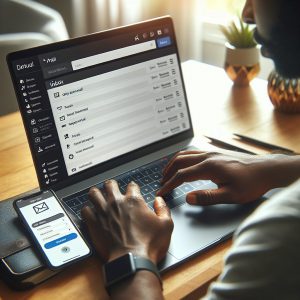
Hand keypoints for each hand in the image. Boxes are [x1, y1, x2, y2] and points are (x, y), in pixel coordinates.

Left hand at [81, 180, 172, 263]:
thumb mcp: (166, 225)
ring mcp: (103, 212)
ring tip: (99, 197)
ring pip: (94, 193)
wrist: (132, 261)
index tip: (133, 191)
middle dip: (112, 186)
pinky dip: (88, 210)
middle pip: (110, 184)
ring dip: (97, 194)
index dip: (133, 187)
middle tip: (113, 190)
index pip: (132, 185)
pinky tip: (91, 213)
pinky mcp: (93, 223)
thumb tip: (159, 200)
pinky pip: (85, 210)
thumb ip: (163, 209)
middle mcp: (117, 202)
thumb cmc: (149, 244)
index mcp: (134, 201)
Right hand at [157, 150, 296, 205]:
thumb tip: (188, 198)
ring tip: (168, 172)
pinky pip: (193, 151)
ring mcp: (212, 152)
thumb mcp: (231, 195)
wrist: (267, 169)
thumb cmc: (251, 183)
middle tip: (162, 182)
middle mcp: (208, 156)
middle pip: (180, 161)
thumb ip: (208, 197)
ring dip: (174, 163)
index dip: (169, 184)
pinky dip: (183, 157)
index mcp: (209, 167)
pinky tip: (185, 163)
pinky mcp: (216, 152)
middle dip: (168, 172)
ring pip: (185, 154)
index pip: (182, 175)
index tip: (162, 192)